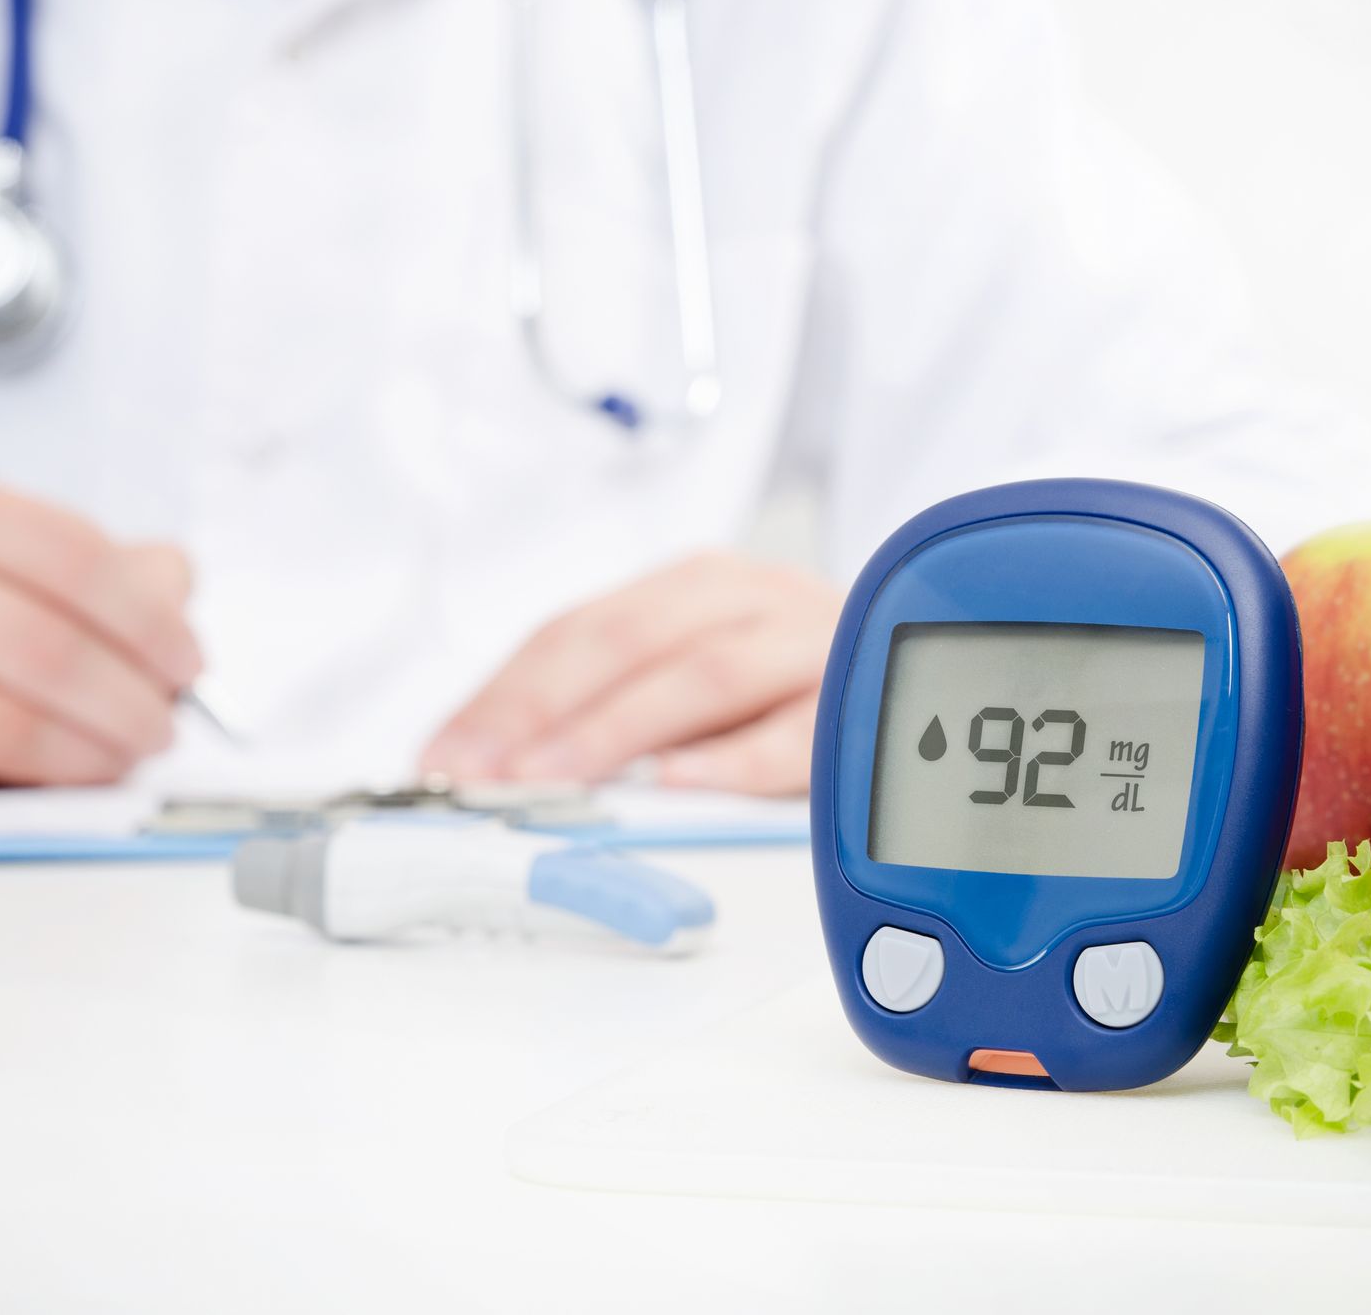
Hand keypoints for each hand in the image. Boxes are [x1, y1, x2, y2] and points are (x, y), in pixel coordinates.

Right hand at [0, 462, 201, 790]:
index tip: (184, 660)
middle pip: (41, 645)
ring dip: (86, 757)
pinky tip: (43, 785)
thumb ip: (82, 563)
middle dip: (129, 700)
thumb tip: (171, 581)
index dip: (147, 618)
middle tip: (161, 726)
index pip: (68, 553)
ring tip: (120, 760)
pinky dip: (14, 793)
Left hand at [419, 552, 840, 796]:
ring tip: (558, 779)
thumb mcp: (697, 676)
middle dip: (547, 709)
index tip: (446, 757)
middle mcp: (751, 599)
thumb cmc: (793, 683)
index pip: (577, 630)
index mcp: (695, 587)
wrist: (924, 652)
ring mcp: (810, 644)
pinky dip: (735, 759)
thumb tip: (488, 767)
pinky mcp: (859, 700)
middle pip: (631, 640)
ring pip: (707, 673)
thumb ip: (612, 707)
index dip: (505, 694)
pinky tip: (681, 784)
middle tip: (490, 774)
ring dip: (621, 730)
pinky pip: (798, 730)